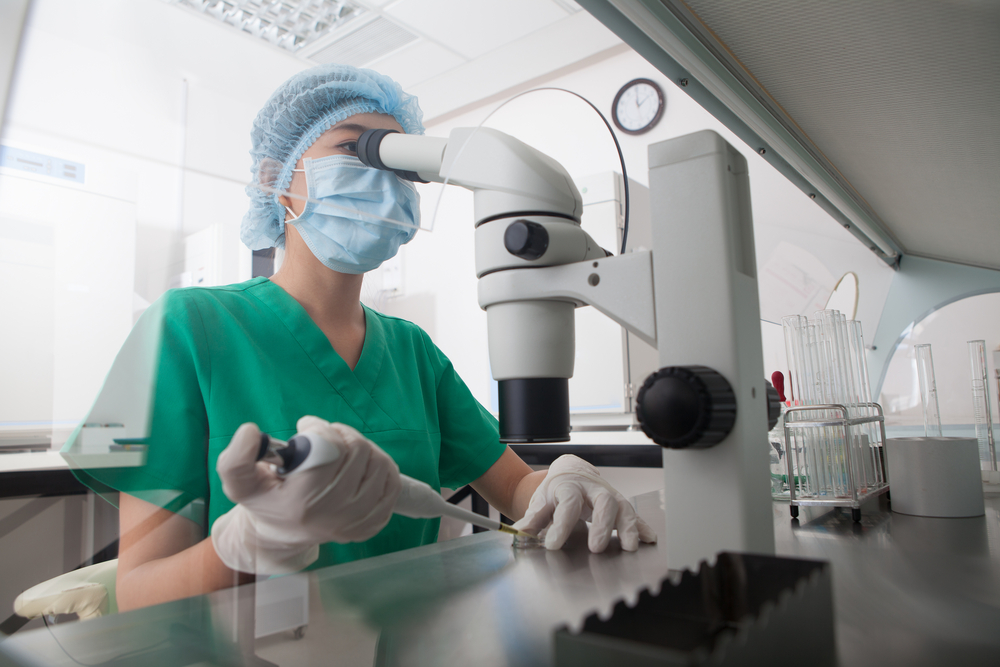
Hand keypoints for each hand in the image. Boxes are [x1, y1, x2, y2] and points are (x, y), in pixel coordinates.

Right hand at [211, 417, 400, 573]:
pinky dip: (380, 466)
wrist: (285, 533)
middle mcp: (334, 514)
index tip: (305, 428)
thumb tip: (250, 432)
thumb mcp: (241, 484)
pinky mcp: (375, 522)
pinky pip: (392, 481)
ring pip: (378, 462)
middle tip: (325, 437)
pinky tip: (360, 466)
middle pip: (357, 450)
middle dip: (340, 434)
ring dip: (362, 447)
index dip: (318, 429)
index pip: (328, 449)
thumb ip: (236, 459)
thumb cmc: (268, 500)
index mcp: (302, 502)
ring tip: (342, 450)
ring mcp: (359, 520)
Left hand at [513, 455, 657, 552]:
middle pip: (603, 501)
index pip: (567, 504)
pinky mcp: (619, 503)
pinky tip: (649, 539)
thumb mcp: (541, 501)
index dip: (560, 525)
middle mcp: (592, 489)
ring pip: (623, 506)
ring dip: (628, 527)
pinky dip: (642, 527)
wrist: (569, 471)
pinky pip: (633, 514)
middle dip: (602, 524)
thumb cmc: (556, 490)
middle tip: (596, 548)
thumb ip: (532, 518)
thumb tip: (518, 533)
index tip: (553, 544)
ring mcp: (608, 495)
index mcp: (569, 487)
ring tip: (630, 547)